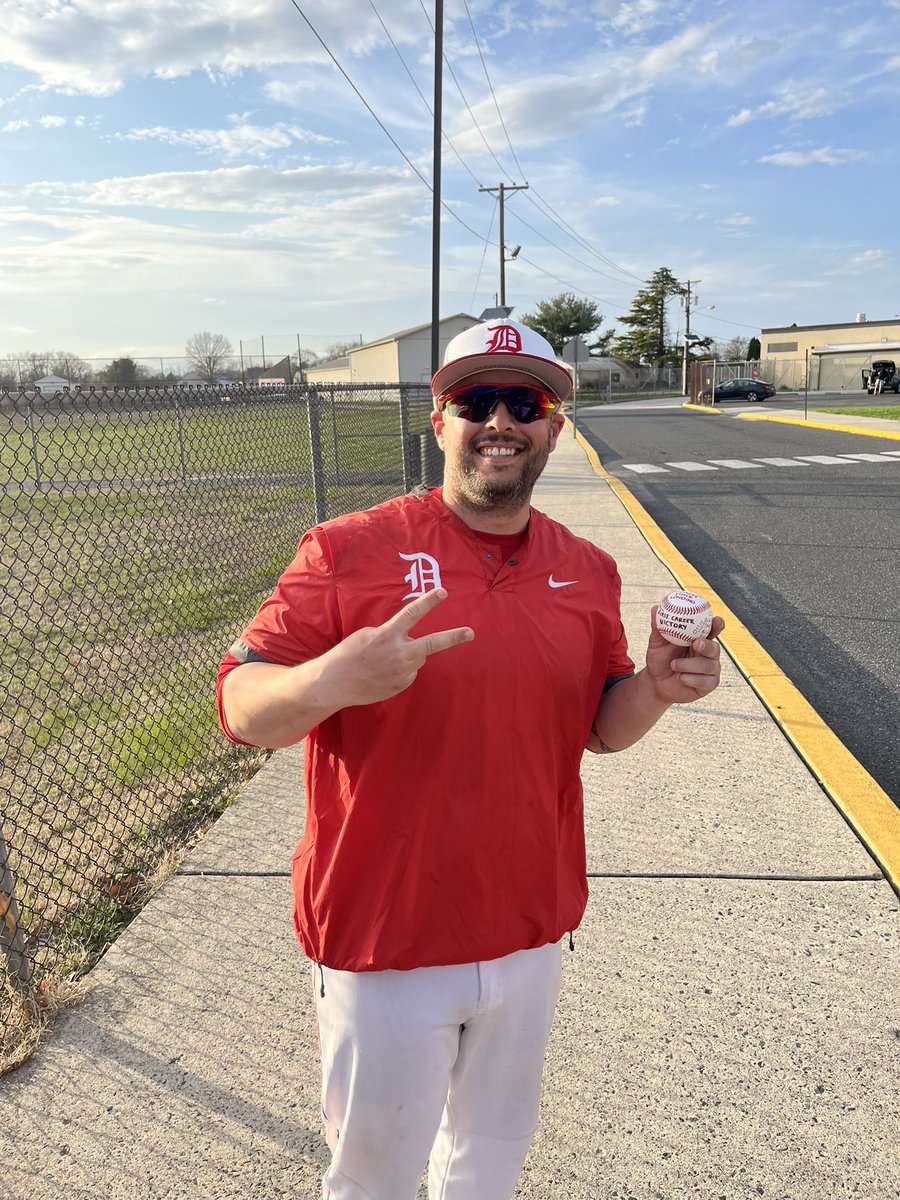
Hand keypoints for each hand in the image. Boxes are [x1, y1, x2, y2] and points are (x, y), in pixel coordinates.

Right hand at [322, 588, 473, 707]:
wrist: (335, 683)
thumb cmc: (348, 654)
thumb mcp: (368, 635)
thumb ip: (391, 634)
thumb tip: (408, 640)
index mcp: (387, 635)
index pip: (412, 613)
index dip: (429, 601)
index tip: (443, 591)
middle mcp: (399, 654)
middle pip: (432, 643)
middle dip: (453, 637)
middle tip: (470, 632)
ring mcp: (402, 672)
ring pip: (418, 657)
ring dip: (409, 654)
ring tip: (385, 659)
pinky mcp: (401, 685)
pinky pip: (409, 672)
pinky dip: (402, 669)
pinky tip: (383, 672)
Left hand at [644, 605, 724, 704]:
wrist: (655, 682)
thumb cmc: (659, 659)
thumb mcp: (657, 643)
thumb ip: (658, 627)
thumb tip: (655, 608)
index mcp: (699, 639)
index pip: (712, 630)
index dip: (717, 625)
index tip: (716, 620)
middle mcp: (708, 653)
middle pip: (715, 648)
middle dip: (707, 646)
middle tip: (696, 643)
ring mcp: (711, 669)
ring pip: (708, 665)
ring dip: (689, 665)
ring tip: (674, 664)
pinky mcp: (710, 684)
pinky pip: (705, 681)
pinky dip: (690, 679)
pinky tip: (680, 678)